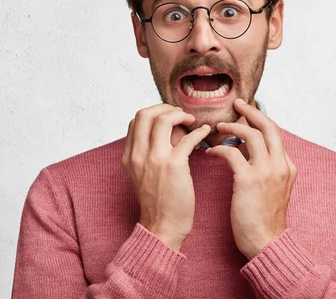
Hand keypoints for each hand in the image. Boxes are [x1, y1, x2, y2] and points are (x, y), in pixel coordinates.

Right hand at [122, 104, 210, 250]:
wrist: (162, 227)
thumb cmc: (158, 202)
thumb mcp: (143, 175)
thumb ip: (150, 152)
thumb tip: (172, 131)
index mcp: (129, 156)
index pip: (136, 120)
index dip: (154, 113)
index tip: (169, 117)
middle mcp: (138, 154)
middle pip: (145, 113)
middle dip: (165, 107)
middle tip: (180, 114)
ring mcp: (155, 159)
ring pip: (163, 119)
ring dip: (180, 114)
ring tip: (191, 120)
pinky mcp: (174, 165)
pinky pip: (187, 137)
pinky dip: (199, 131)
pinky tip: (205, 132)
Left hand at [206, 99, 296, 258]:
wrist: (266, 243)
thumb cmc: (264, 219)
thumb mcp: (274, 189)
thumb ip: (266, 169)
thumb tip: (246, 150)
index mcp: (288, 166)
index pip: (275, 133)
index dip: (260, 120)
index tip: (246, 112)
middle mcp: (281, 165)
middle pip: (269, 126)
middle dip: (252, 111)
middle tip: (237, 102)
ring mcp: (267, 172)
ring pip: (252, 134)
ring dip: (233, 126)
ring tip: (219, 126)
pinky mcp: (249, 180)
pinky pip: (232, 153)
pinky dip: (220, 148)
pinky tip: (211, 152)